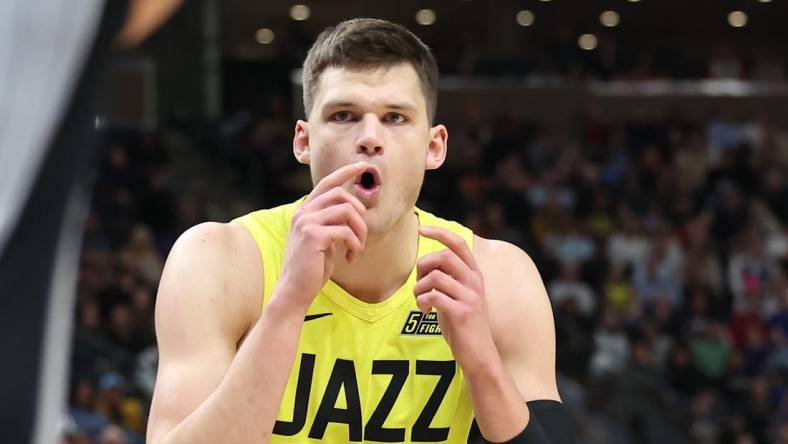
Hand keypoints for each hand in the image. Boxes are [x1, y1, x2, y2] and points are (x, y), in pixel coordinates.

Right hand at [275, 162, 368, 309]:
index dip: (345, 172)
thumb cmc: (312, 269)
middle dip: (359, 212)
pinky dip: (355, 245)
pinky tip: (351, 258)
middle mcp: (303, 213)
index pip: (326, 183)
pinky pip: (346, 231)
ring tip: (358, 248)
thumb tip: (353, 211)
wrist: (294, 291)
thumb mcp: (323, 240)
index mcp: (305, 211)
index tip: (363, 166)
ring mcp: (306, 222)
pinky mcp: (313, 236)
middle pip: (341, 194)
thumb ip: (332, 223)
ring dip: (360, 230)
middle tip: (362, 235)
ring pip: (346, 210)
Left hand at [414, 226, 497, 375]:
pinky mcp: (461, 313)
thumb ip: (449, 280)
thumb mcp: (459, 297)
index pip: (459, 243)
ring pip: (435, 276)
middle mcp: (474, 282)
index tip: (422, 229)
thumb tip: (427, 266)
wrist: (480, 356)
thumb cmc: (464, 326)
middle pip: (443, 256)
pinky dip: (421, 301)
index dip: (439, 232)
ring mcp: (470, 297)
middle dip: (423, 265)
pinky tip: (424, 310)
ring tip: (420, 300)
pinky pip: (432, 296)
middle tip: (419, 282)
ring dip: (419, 287)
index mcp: (474, 275)